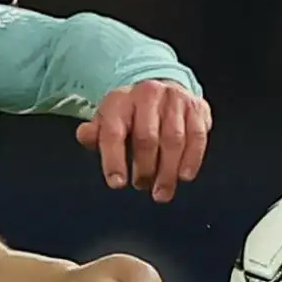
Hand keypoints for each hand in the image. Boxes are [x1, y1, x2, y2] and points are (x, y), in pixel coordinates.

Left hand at [75, 80, 210, 202]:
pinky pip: (196, 137)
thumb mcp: (107, 120)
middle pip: (146, 138)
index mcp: (119, 101)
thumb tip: (85, 135)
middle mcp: (147, 95)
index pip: (113, 131)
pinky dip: (191, 160)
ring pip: (173, 140)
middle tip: (142, 185)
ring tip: (161, 192)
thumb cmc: (131, 114)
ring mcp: (174, 100)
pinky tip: (183, 176)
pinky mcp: (196, 107)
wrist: (162, 89)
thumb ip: (94, 133)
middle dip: (144, 169)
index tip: (117, 183)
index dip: (113, 160)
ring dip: (168, 172)